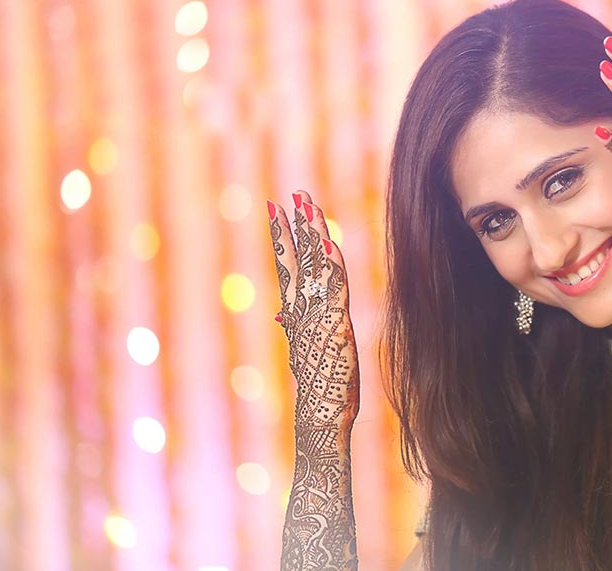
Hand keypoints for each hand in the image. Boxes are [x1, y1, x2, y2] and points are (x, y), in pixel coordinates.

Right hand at [267, 190, 359, 432]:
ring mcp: (317, 316)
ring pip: (316, 268)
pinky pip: (334, 290)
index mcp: (297, 312)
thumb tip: (281, 314)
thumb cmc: (318, 387)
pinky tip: (329, 243)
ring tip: (310, 205)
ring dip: (314, 234)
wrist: (321, 417)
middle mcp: (303, 309)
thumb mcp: (306, 350)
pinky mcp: (335, 326)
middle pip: (299, 259)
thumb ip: (296, 327)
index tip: (276, 209)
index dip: (283, 237)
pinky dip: (331, 265)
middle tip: (293, 194)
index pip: (288, 266)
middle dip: (297, 225)